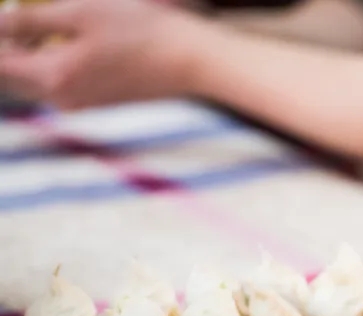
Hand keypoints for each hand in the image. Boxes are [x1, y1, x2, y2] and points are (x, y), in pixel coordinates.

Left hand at [0, 0, 207, 109]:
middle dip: (9, 45)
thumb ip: (32, 20)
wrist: (191, 61)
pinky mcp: (98, 100)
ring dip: (33, 49)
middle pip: (14, 73)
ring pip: (37, 75)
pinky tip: (73, 37)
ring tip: (45, 22)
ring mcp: (82, 102)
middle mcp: (63, 98)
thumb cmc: (142, 31)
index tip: (7, 18)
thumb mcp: (81, 12)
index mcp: (54, 76)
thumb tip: (0, 23)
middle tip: (18, 17)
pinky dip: (55, 58)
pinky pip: (61, 79)